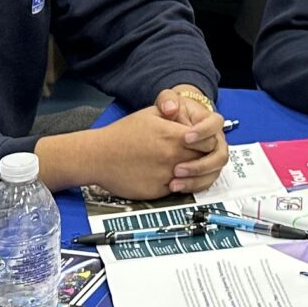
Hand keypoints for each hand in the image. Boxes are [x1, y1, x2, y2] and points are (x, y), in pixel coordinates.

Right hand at [65, 103, 226, 200]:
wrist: (98, 156)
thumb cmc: (122, 134)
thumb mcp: (150, 114)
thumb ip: (175, 115)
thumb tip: (193, 119)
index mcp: (174, 136)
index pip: (209, 142)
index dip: (207, 141)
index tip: (199, 141)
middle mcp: (173, 158)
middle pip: (204, 160)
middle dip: (201, 157)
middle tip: (193, 154)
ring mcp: (166, 176)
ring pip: (192, 177)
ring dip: (191, 173)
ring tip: (181, 166)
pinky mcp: (157, 192)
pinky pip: (176, 189)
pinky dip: (175, 184)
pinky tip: (163, 175)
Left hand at [154, 86, 228, 188]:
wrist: (174, 123)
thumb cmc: (174, 111)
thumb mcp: (169, 100)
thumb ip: (168, 100)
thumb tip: (170, 108)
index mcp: (210, 121)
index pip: (216, 125)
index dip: (203, 132)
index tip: (186, 137)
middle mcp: (217, 141)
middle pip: (220, 154)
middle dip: (199, 163)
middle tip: (177, 167)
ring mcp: (213, 157)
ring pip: (214, 171)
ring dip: (195, 178)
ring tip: (175, 180)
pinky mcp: (206, 170)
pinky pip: (206, 181)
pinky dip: (192, 186)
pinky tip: (176, 186)